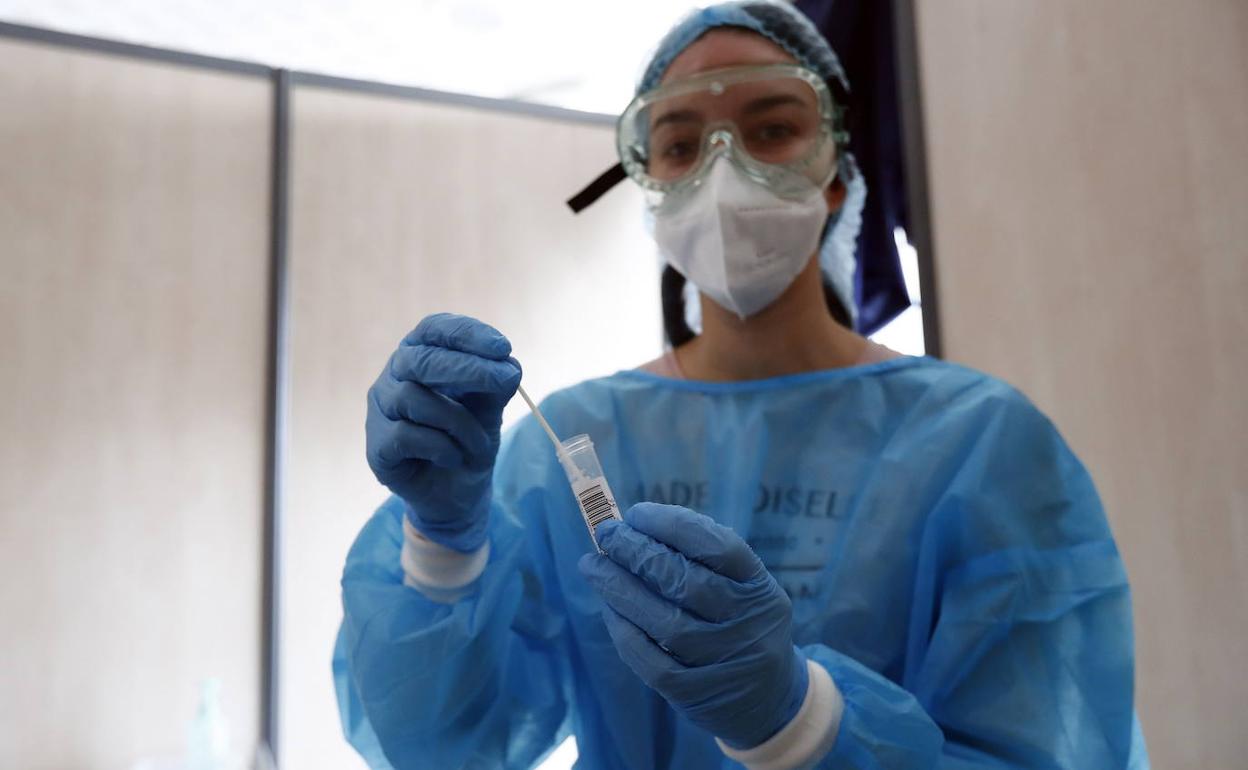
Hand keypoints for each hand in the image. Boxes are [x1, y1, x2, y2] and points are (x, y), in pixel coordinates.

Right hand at [365, 313, 520, 550]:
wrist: (458, 492)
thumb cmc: (470, 438)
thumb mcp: (490, 407)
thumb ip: (496, 384)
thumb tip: (510, 366)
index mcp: (420, 354)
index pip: (434, 329)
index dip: (466, 333)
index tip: (503, 347)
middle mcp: (394, 376)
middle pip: (419, 359)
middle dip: (467, 368)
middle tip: (505, 379)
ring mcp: (380, 410)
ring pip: (413, 398)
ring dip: (458, 421)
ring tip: (478, 442)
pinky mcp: (377, 446)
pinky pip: (406, 436)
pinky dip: (441, 447)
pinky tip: (453, 457)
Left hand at [578, 503, 808, 749]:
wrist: (766, 703)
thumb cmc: (740, 624)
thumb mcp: (743, 588)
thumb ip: (701, 559)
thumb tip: (635, 528)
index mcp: (759, 588)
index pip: (718, 547)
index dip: (673, 525)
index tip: (637, 513)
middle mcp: (746, 624)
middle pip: (686, 581)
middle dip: (638, 551)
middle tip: (606, 534)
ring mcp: (721, 661)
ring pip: (664, 621)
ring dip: (620, 588)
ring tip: (592, 566)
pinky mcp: (695, 694)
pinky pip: (650, 660)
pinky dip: (624, 630)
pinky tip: (608, 608)